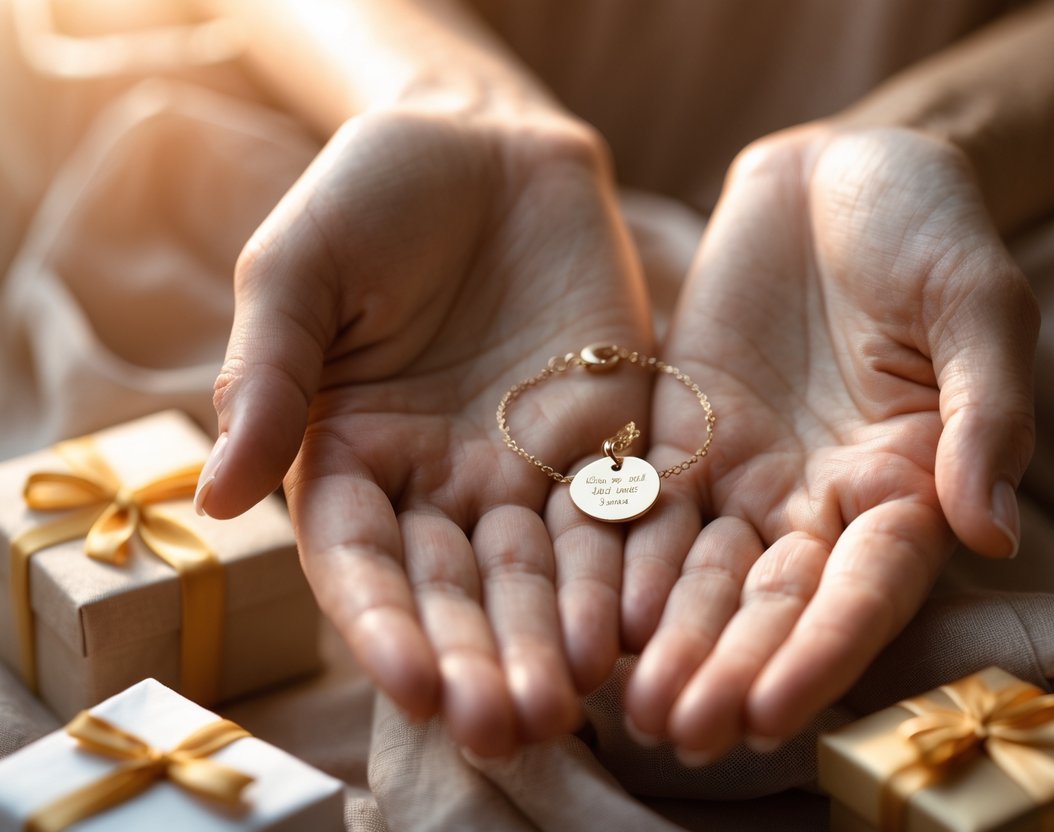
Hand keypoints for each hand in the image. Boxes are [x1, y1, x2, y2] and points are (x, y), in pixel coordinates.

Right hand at [197, 110, 651, 756]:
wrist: (483, 144)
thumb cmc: (368, 196)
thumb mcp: (296, 269)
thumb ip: (266, 375)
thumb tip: (216, 496)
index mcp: (351, 456)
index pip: (362, 561)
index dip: (383, 624)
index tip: (409, 684)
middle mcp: (440, 482)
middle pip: (459, 588)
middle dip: (480, 657)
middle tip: (507, 728)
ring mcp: (529, 465)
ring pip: (544, 570)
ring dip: (555, 637)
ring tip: (573, 700)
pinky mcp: (610, 434)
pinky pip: (625, 510)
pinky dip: (632, 566)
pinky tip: (643, 619)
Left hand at [622, 126, 1038, 760]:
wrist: (840, 170)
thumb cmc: (930, 227)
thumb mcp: (978, 303)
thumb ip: (986, 413)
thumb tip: (992, 530)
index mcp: (905, 479)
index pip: (867, 585)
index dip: (824, 651)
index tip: (772, 714)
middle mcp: (820, 496)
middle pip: (772, 599)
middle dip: (730, 668)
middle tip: (681, 739)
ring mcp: (744, 469)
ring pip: (700, 570)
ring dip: (668, 639)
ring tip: (628, 705)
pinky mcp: (680, 433)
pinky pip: (641, 503)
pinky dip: (616, 557)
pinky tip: (585, 609)